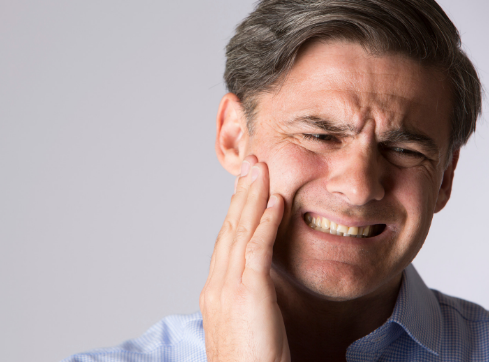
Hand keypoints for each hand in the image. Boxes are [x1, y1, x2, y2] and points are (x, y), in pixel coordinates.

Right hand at [200, 155, 289, 361]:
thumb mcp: (244, 325)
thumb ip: (246, 298)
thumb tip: (257, 283)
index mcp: (215, 291)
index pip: (227, 241)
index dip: (237, 211)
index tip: (246, 188)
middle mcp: (217, 284)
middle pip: (230, 228)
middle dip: (242, 194)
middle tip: (251, 165)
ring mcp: (229, 288)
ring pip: (240, 231)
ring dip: (252, 197)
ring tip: (261, 170)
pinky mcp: (248, 294)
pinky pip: (257, 249)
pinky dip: (266, 222)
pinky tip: (276, 201)